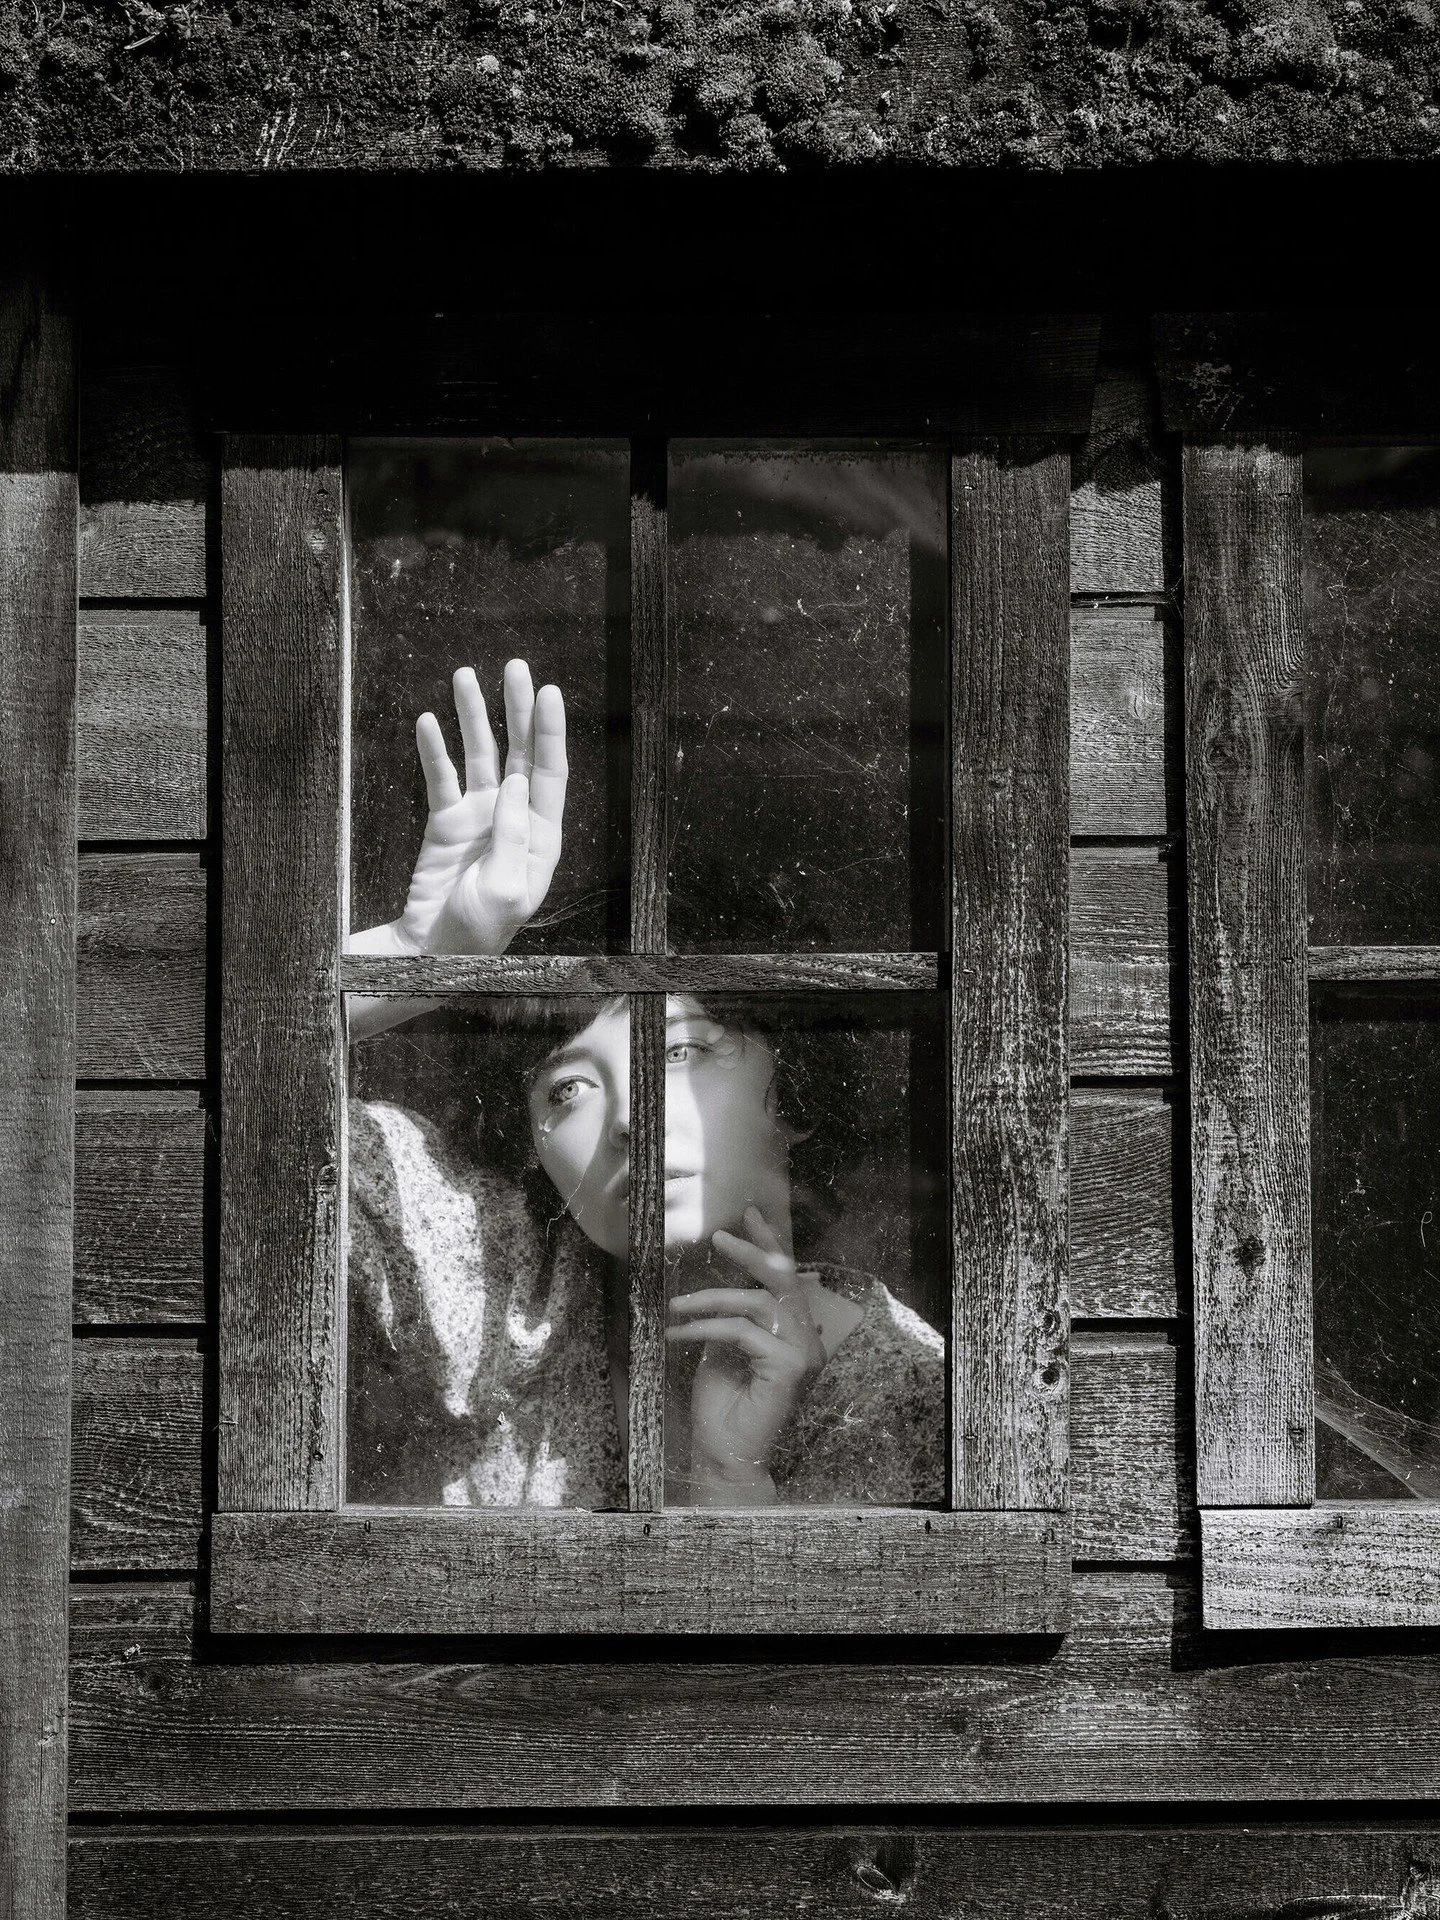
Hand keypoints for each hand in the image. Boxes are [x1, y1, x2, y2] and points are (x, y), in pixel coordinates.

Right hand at [393, 659, 566, 957]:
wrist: (433, 949)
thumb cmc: (480, 930)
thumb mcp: (507, 889)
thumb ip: (513, 835)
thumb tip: (514, 782)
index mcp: (540, 836)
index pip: (549, 773)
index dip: (549, 732)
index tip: (548, 692)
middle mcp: (514, 817)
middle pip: (519, 752)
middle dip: (517, 709)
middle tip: (514, 668)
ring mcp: (479, 816)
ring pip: (479, 755)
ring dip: (473, 717)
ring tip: (464, 677)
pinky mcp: (446, 821)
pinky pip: (441, 777)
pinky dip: (435, 749)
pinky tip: (427, 721)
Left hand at [665, 1206, 825, 1504]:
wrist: (723, 1452)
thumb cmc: (722, 1403)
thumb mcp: (724, 1343)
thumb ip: (734, 1310)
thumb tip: (726, 1271)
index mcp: (797, 1330)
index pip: (786, 1278)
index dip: (769, 1243)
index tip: (749, 1214)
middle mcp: (808, 1338)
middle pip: (782, 1280)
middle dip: (751, 1252)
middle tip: (720, 1236)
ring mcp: (804, 1353)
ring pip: (756, 1303)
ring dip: (709, 1299)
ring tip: (675, 1305)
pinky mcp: (791, 1367)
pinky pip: (743, 1331)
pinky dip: (705, 1328)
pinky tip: (678, 1333)